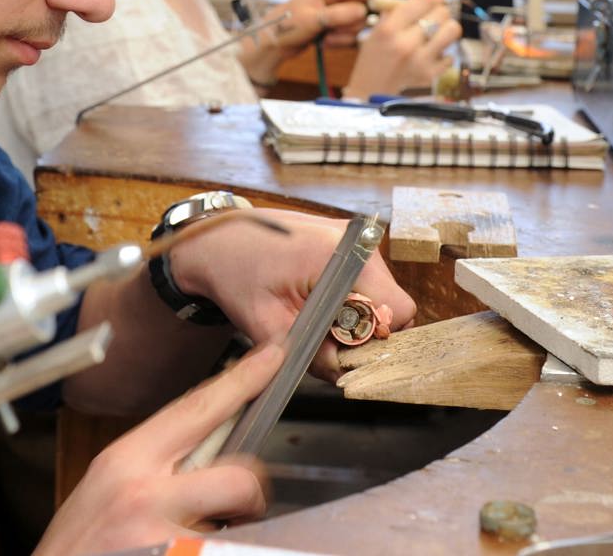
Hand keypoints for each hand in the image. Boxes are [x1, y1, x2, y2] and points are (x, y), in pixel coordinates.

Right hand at [35, 343, 282, 554]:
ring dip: (231, 530)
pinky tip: (184, 550)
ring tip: (200, 536)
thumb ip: (153, 463)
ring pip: (235, 519)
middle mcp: (141, 492)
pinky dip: (211, 546)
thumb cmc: (77, 547)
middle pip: (238, 472)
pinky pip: (218, 545)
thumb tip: (206, 447)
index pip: (195, 408)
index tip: (271, 357)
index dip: (241, 381)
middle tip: (240, 507)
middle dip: (250, 492)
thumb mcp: (105, 488)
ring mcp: (157, 531)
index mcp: (123, 461)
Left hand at [169, 209, 415, 380]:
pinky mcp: (345, 242)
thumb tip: (344, 375)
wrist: (215, 240)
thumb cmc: (235, 274)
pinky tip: (316, 304)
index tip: (345, 350)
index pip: (397, 309)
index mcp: (339, 255)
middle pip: (391, 303)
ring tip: (314, 318)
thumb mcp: (268, 325)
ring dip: (354, 316)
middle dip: (364, 332)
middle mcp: (355, 240)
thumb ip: (312, 354)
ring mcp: (352, 237)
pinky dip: (347, 300)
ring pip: (378, 295)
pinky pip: (363, 281)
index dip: (376, 340)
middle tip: (324, 340)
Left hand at [237, 0, 375, 85]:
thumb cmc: (286, 26)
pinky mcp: (338, 23)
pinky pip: (351, 34)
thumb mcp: (312, 20)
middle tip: (332, 32)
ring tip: (325, 38)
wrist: (274, 42)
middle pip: (365, 10)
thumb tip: (364, 11)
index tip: (388, 14)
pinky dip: (340, 41)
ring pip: (359, 25)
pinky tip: (325, 42)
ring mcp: (338, 9)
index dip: (377, 1)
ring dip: (343, 36)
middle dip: (350, 26)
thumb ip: (339, 15)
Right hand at [343, 0, 462, 98]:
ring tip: (438, 32)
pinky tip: (432, 53)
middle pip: (442, 13)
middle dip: (440, 13)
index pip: (426, 0)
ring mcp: (420, 61)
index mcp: (390, 28)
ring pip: (452, 31)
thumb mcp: (377, 29)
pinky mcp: (429, 75)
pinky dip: (444, 53)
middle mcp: (406, 44)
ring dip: (447, 29)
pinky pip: (451, 55)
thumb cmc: (374, 56)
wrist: (371, 88)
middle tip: (434, 18)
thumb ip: (399, 10)